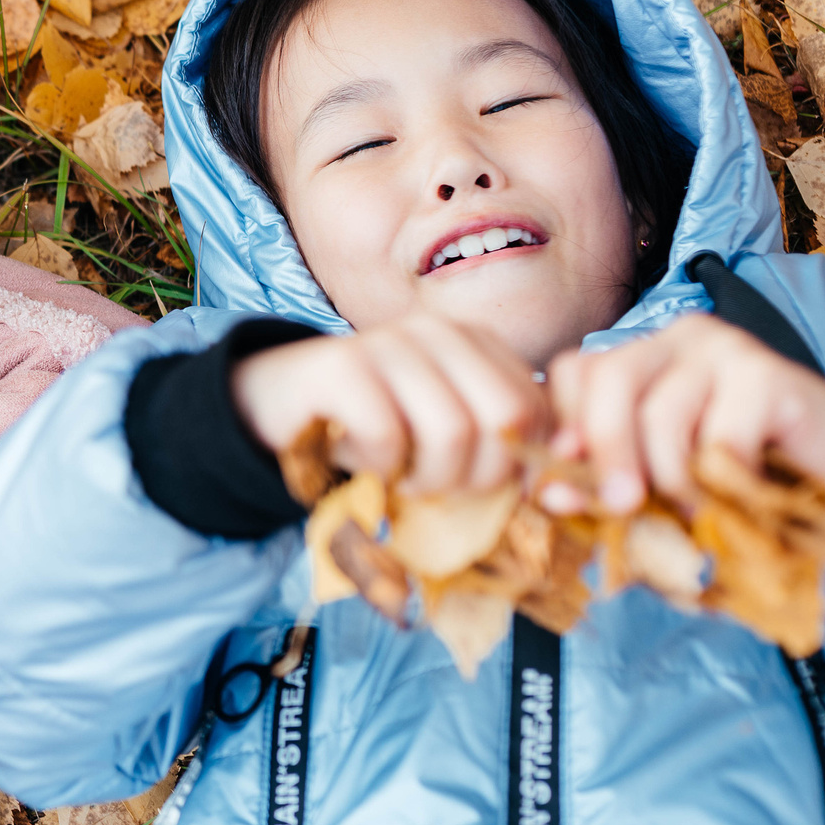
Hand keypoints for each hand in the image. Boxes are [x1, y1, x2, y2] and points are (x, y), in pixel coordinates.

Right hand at [231, 314, 547, 493]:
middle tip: (438, 490)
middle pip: (504, 419)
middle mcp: (437, 332)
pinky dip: (377, 467)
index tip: (485, 492)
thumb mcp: (440, 424)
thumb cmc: (369, 424)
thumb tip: (551, 483)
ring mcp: (387, 344)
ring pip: (452, 432)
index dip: (522, 465)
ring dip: (427, 478)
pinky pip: (388, 437)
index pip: (536, 408)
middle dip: (480, 477)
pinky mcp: (340, 368)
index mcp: (474, 342)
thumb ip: (493, 437)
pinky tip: (357, 458)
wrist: (274, 402)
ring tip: (399, 478)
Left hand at [541, 313, 824, 513]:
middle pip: (609, 380)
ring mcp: (729, 351)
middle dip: (606, 453)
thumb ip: (601, 483)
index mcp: (643, 356)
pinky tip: (740, 498)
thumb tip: (548, 495)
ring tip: (697, 511)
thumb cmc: (732, 487)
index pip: (572, 372)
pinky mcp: (772, 378)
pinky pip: (718, 439)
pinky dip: (721, 484)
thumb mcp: (653, 483)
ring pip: (662, 416)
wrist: (821, 491)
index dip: (565, 432)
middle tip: (622, 507)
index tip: (569, 487)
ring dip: (673, 481)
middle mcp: (681, 339)